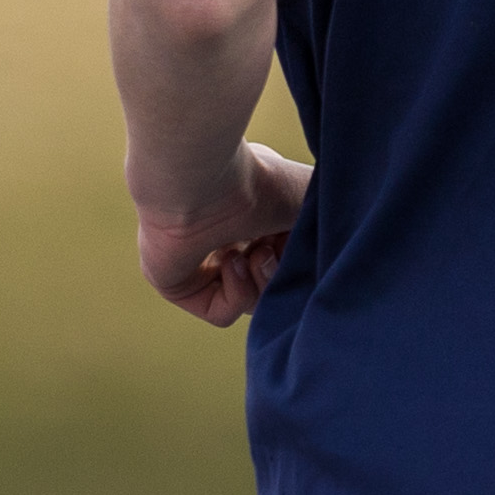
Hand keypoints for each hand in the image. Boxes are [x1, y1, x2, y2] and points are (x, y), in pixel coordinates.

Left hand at [134, 145, 311, 327]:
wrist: (205, 182)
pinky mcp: (177, 284)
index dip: (300, 255)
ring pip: (251, 301)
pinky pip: (221, 313)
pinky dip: (237, 293)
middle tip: (276, 246)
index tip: (303, 238)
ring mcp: (199, 261)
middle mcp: (224, 234)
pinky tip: (229, 260)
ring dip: (263, 279)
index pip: (284, 253)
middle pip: (270, 280)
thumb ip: (317, 231)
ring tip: (256, 251)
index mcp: (251, 211)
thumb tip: (312, 263)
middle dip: (283, 269)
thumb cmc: (259, 181)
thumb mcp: (308, 200)